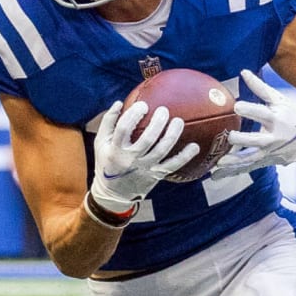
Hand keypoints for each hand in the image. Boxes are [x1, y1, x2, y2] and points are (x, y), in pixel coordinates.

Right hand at [89, 100, 199, 214]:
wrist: (114, 193)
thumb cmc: (107, 161)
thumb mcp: (100, 143)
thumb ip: (108, 122)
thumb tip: (120, 102)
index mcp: (115, 149)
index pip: (124, 129)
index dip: (134, 115)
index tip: (143, 105)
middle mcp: (131, 159)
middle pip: (147, 139)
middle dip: (158, 123)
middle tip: (164, 110)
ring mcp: (145, 168)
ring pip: (162, 151)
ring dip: (172, 135)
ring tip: (178, 121)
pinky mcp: (155, 175)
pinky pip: (173, 165)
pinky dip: (185, 156)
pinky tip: (195, 146)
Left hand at [210, 70, 295, 178]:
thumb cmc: (291, 115)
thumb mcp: (279, 100)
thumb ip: (260, 88)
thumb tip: (243, 71)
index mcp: (277, 119)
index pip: (263, 114)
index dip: (251, 110)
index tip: (237, 106)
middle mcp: (273, 138)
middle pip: (257, 140)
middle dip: (244, 140)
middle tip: (230, 137)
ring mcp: (269, 153)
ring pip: (250, 159)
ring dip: (234, 163)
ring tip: (219, 164)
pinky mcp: (264, 163)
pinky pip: (246, 169)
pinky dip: (231, 173)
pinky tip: (214, 176)